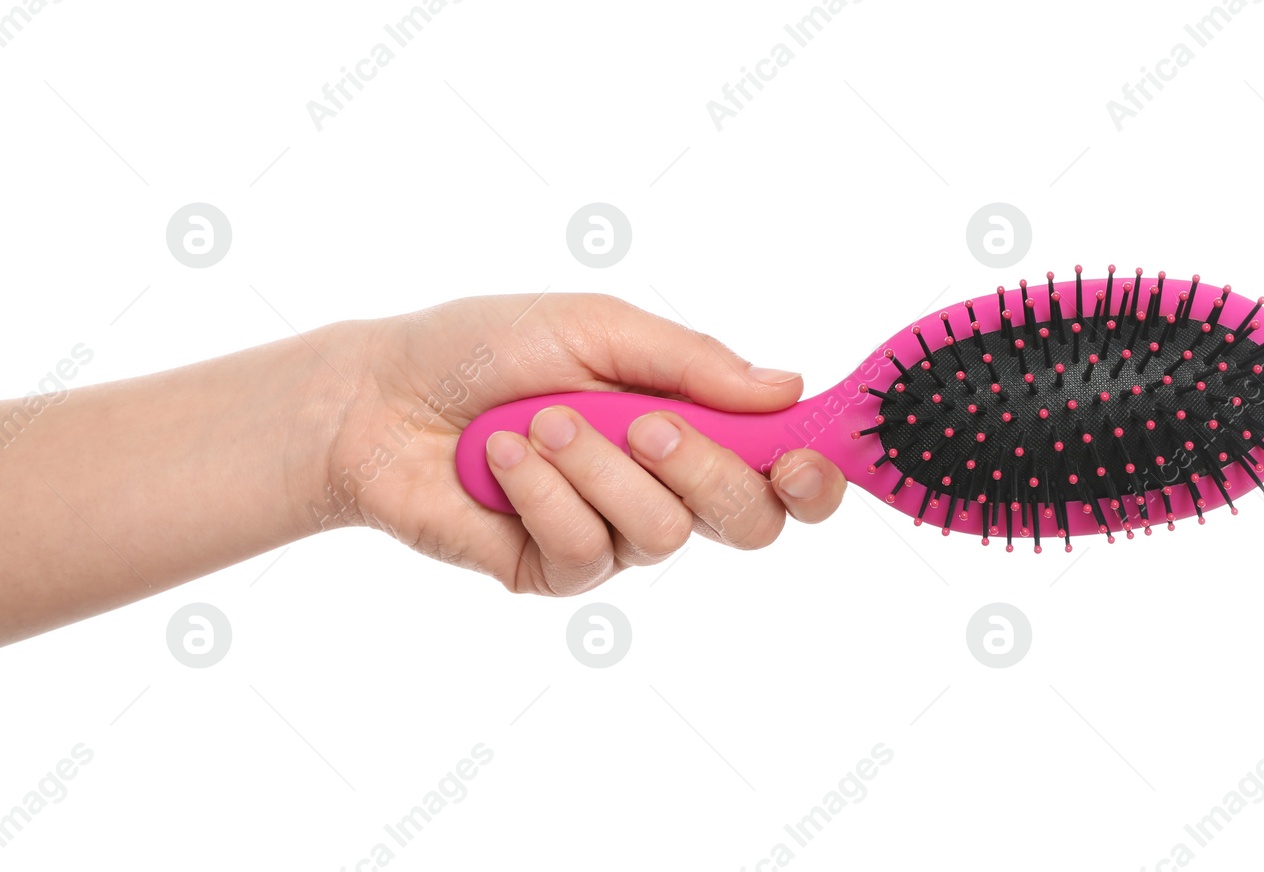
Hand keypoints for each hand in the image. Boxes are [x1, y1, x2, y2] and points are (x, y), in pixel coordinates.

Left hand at [322, 293, 846, 595]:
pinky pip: (588, 550)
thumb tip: (791, 389)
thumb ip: (694, 362)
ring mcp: (614, 533)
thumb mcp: (596, 328)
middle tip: (649, 423)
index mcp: (692, 421)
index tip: (798, 456)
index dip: (811, 475)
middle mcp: (665, 485)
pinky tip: (500, 458)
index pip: (783, 470)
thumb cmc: (485, 347)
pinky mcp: (557, 570)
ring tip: (538, 421)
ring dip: (599, 466)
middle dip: (706, 470)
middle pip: (750, 521)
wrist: (378, 397)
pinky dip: (543, 494)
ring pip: (665, 532)